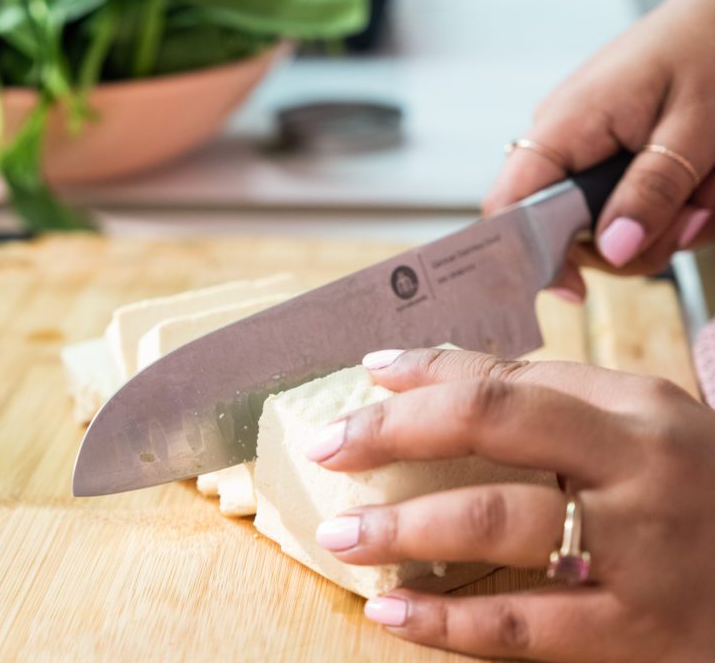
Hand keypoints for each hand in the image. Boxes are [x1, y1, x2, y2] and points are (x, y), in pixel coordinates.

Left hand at [308, 348, 714, 661]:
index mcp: (637, 409)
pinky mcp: (640, 634)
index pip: (505, 378)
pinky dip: (444, 623)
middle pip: (491, 429)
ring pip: (494, 527)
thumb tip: (414, 368)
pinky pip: (520, 629)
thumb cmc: (698, 495)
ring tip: (341, 537)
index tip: (363, 379)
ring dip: (401, 529)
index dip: (422, 377)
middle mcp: (641, 469)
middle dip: (392, 435)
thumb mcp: (642, 429)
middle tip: (326, 451)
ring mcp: (642, 554)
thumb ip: (549, 395)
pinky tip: (391, 612)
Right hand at [484, 0, 714, 301]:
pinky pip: (629, 203)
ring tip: (709, 188)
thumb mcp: (694, 128)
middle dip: (635, 241)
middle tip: (693, 217)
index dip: (527, 257)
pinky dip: (672, 206)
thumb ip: (652, 191)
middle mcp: (563, 141)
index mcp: (563, 127)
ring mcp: (586, 149)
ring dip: (666, 224)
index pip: (508, 209)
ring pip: (608, 225)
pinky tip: (702, 182)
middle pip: (567, 233)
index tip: (574, 289)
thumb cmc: (710, 43)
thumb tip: (613, 250)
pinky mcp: (612, 153)